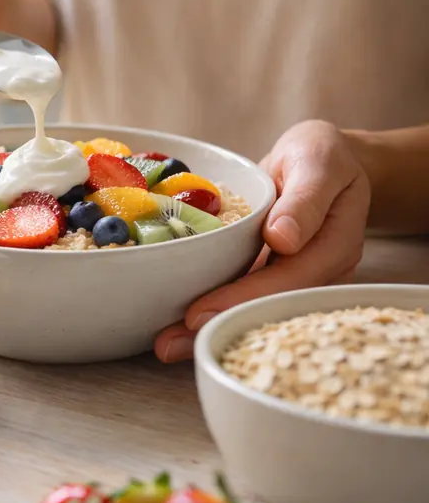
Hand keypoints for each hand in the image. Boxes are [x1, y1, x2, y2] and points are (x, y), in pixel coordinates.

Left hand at [154, 120, 370, 362]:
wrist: (322, 161)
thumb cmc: (321, 156)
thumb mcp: (318, 160)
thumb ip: (305, 198)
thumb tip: (284, 239)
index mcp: (334, 244)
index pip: (287, 278)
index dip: (243, 297)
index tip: (200, 313)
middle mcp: (318, 270)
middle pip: (267, 304)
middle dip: (218, 323)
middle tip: (170, 344)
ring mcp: (295, 277)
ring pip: (253, 306)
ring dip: (211, 327)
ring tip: (166, 346)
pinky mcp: (273, 274)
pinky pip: (244, 295)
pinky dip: (214, 309)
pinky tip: (178, 326)